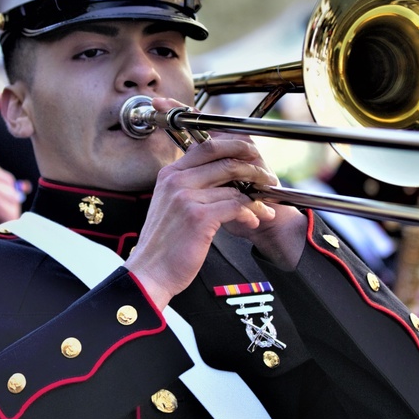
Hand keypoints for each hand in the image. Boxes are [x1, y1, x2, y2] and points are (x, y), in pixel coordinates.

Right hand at [125, 97, 291, 308]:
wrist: (149, 272)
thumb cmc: (164, 244)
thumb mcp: (171, 205)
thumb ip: (191, 186)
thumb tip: (223, 176)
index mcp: (170, 173)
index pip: (207, 146)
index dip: (235, 146)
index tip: (252, 154)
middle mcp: (176, 180)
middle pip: (225, 160)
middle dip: (253, 168)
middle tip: (268, 180)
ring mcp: (186, 197)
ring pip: (235, 187)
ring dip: (256, 198)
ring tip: (265, 209)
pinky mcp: (198, 217)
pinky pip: (236, 207)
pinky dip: (250, 213)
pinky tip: (254, 221)